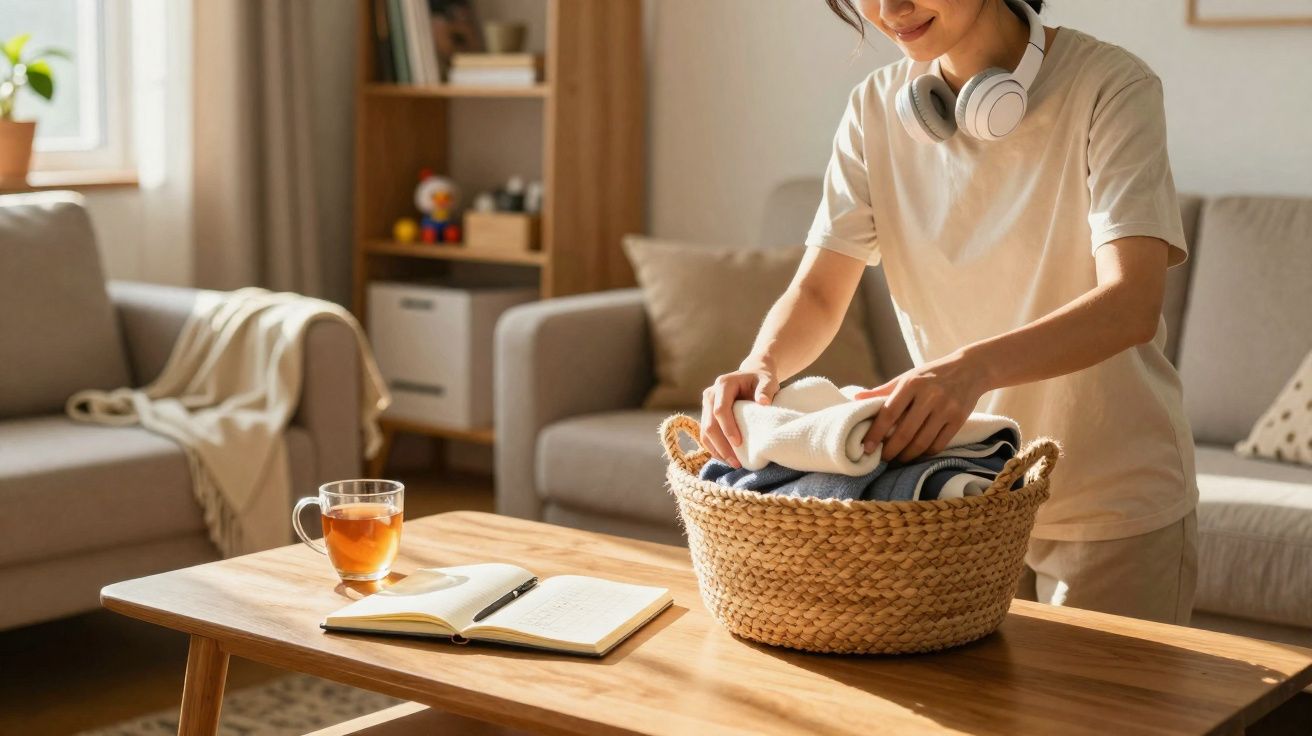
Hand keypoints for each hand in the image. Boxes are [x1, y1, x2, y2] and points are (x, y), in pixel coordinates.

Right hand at [700, 365, 778, 467]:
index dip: (728, 428)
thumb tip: (763, 403)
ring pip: (705, 433)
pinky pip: (706, 436)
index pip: (720, 410)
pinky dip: (715, 449)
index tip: (739, 443)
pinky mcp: (707, 416)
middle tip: (736, 462)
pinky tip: (727, 459)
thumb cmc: (760, 379)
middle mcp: (710, 394)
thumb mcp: (767, 380)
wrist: (751, 375)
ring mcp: (706, 406)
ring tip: (734, 464)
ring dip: (717, 450)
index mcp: (723, 384)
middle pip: (709, 424)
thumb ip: (766, 390)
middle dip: (721, 445)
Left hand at [853, 350, 990, 462]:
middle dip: (891, 451)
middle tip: (883, 458)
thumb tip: (856, 398)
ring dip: (907, 456)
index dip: (876, 434)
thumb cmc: (932, 375)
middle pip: (905, 433)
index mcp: (912, 384)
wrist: (971, 369)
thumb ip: (883, 390)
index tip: (867, 448)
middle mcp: (929, 396)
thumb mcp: (908, 377)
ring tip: (899, 459)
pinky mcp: (959, 419)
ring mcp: (946, 408)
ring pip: (922, 442)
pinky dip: (926, 453)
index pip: (889, 414)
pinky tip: (918, 454)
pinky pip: (939, 444)